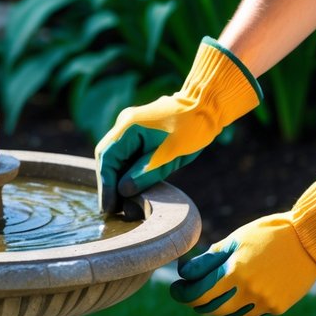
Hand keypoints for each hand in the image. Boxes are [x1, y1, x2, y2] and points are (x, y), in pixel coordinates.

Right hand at [95, 38, 260, 212]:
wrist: (208, 105)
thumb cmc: (193, 128)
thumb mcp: (171, 155)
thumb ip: (145, 173)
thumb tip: (122, 191)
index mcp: (128, 126)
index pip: (107, 159)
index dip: (106, 185)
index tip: (109, 207)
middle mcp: (124, 125)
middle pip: (108, 159)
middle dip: (110, 184)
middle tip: (113, 209)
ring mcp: (130, 127)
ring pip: (116, 158)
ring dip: (118, 180)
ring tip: (122, 204)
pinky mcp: (138, 133)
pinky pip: (127, 155)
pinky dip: (127, 172)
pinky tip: (131, 189)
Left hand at [170, 172, 315, 315]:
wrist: (310, 239)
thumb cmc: (269, 233)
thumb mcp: (236, 240)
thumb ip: (209, 259)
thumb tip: (185, 272)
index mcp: (234, 271)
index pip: (197, 293)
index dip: (181, 293)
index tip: (176, 289)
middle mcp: (248, 291)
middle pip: (209, 308)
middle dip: (194, 302)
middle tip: (189, 293)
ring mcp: (264, 302)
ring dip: (214, 308)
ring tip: (210, 296)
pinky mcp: (277, 308)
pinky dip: (236, 310)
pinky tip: (233, 299)